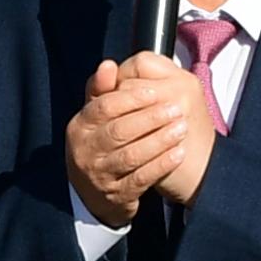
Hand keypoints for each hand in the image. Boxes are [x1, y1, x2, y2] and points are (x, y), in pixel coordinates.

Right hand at [65, 55, 211, 224]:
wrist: (97, 194)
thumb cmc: (101, 146)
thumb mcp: (96, 119)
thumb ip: (103, 90)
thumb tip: (108, 64)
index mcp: (80, 127)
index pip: (104, 107)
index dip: (131, 98)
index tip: (155, 91)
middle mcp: (85, 151)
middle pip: (119, 131)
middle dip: (150, 118)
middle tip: (175, 109)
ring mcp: (100, 175)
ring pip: (131, 155)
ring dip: (159, 141)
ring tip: (181, 128)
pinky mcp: (117, 195)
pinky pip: (142, 178)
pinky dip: (161, 165)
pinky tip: (178, 153)